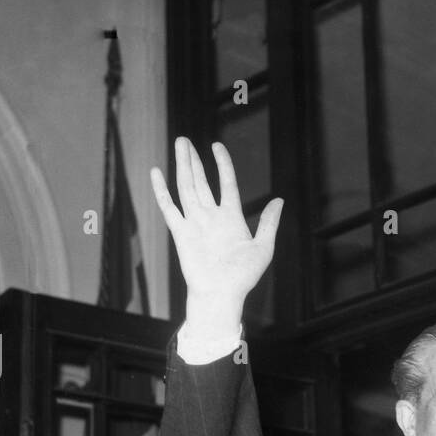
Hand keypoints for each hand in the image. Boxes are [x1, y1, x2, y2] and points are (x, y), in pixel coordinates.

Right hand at [150, 138, 283, 323]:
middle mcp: (211, 217)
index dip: (222, 164)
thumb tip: (279, 201)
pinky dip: (161, 189)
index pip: (226, 183)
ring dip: (182, 165)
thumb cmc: (243, 277)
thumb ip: (269, 223)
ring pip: (186, 187)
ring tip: (178, 144)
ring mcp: (195, 223)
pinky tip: (156, 172)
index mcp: (231, 218)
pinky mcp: (180, 232)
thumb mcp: (263, 247)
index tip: (217, 146)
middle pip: (201, 181)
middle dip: (194, 160)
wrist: (221, 294)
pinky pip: (169, 206)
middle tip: (184, 140)